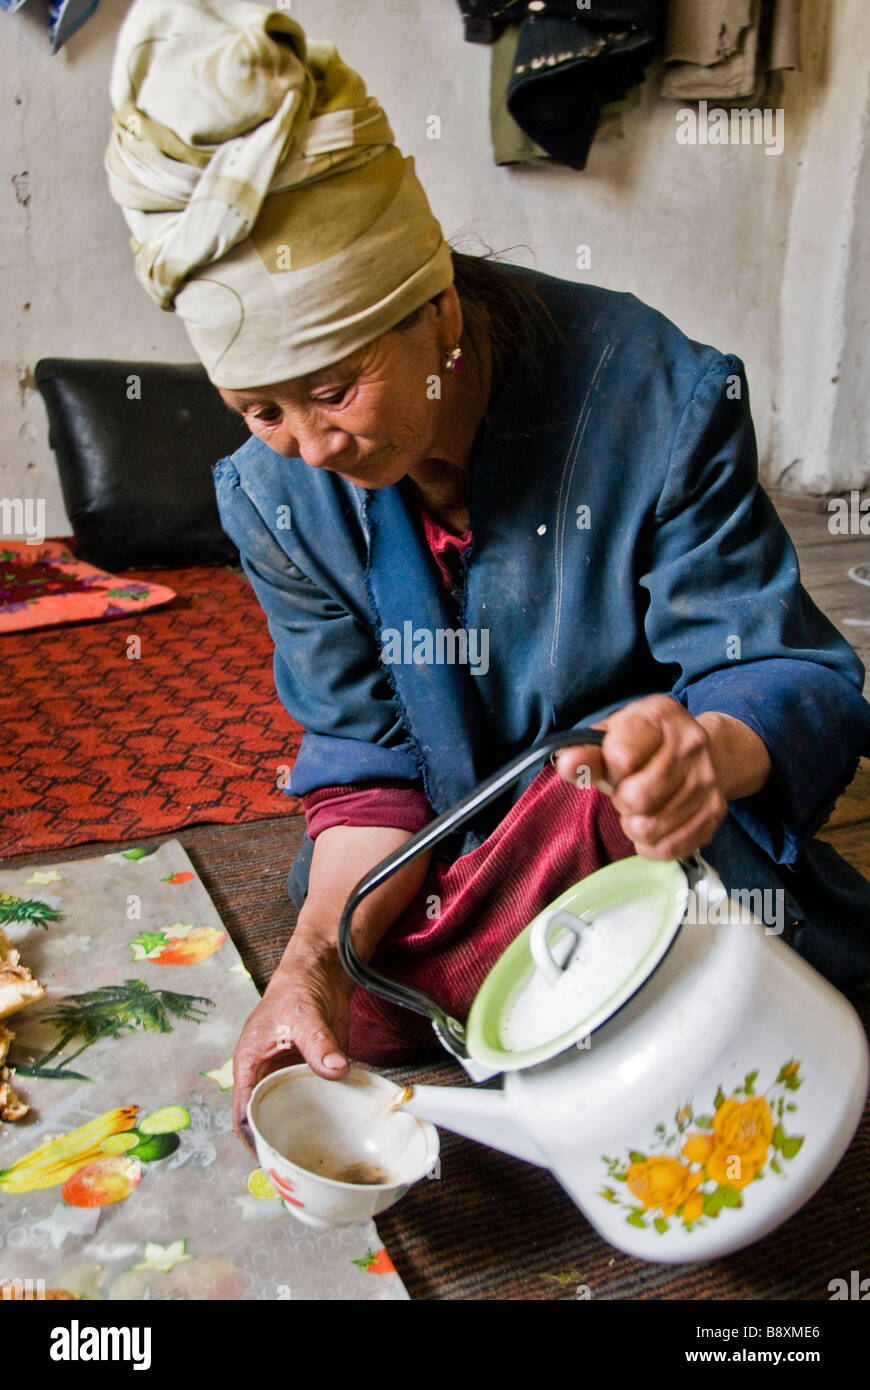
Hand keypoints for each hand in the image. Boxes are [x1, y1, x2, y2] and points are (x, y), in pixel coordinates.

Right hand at [232, 936, 353, 1152]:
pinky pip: (318, 1099)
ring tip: (319, 1158)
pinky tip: (341, 1129)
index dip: (252, 1140)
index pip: (243, 1113)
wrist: (323, 969)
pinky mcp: (316, 1071)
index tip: (269, 1161)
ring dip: (303, 1131)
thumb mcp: (303, 1016)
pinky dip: (326, 1114)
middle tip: (298, 1170)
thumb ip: (318, 1043)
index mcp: (250, 1066)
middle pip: (267, 1119)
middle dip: (278, 1143)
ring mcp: (292, 1075)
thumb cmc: (297, 988)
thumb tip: (336, 1069)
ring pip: (292, 1113)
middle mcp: (268, 1076)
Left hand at [553, 695, 729, 860]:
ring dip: (635, 825)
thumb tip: (566, 763)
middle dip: (622, 802)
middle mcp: (690, 744)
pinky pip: (669, 848)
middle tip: (627, 793)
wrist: (705, 749)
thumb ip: (586, 752)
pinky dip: (651, 845)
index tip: (614, 768)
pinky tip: (654, 826)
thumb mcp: (613, 737)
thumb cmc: (646, 745)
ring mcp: (707, 779)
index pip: (621, 757)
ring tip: (640, 809)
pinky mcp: (715, 812)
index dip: (608, 770)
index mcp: (660, 716)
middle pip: (636, 798)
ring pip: (650, 828)